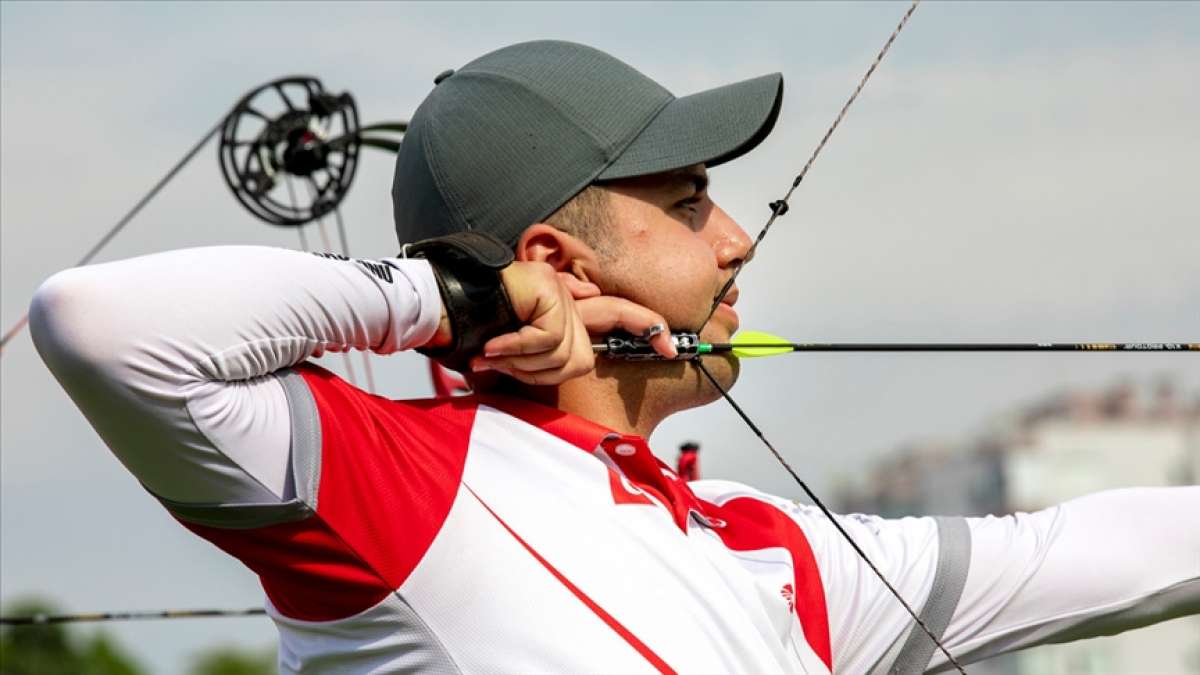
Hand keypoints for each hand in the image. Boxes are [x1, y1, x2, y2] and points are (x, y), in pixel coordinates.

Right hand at [468, 262, 676, 384]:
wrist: (441, 307)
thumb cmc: (472, 333)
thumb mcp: (514, 356)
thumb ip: (546, 357)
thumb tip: (578, 360)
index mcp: (563, 309)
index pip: (616, 315)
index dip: (645, 329)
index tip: (669, 349)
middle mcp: (567, 295)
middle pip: (582, 357)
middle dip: (541, 373)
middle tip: (503, 367)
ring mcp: (558, 288)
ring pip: (564, 354)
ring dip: (524, 364)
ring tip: (493, 354)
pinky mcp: (546, 288)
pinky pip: (546, 340)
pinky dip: (518, 351)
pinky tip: (492, 348)